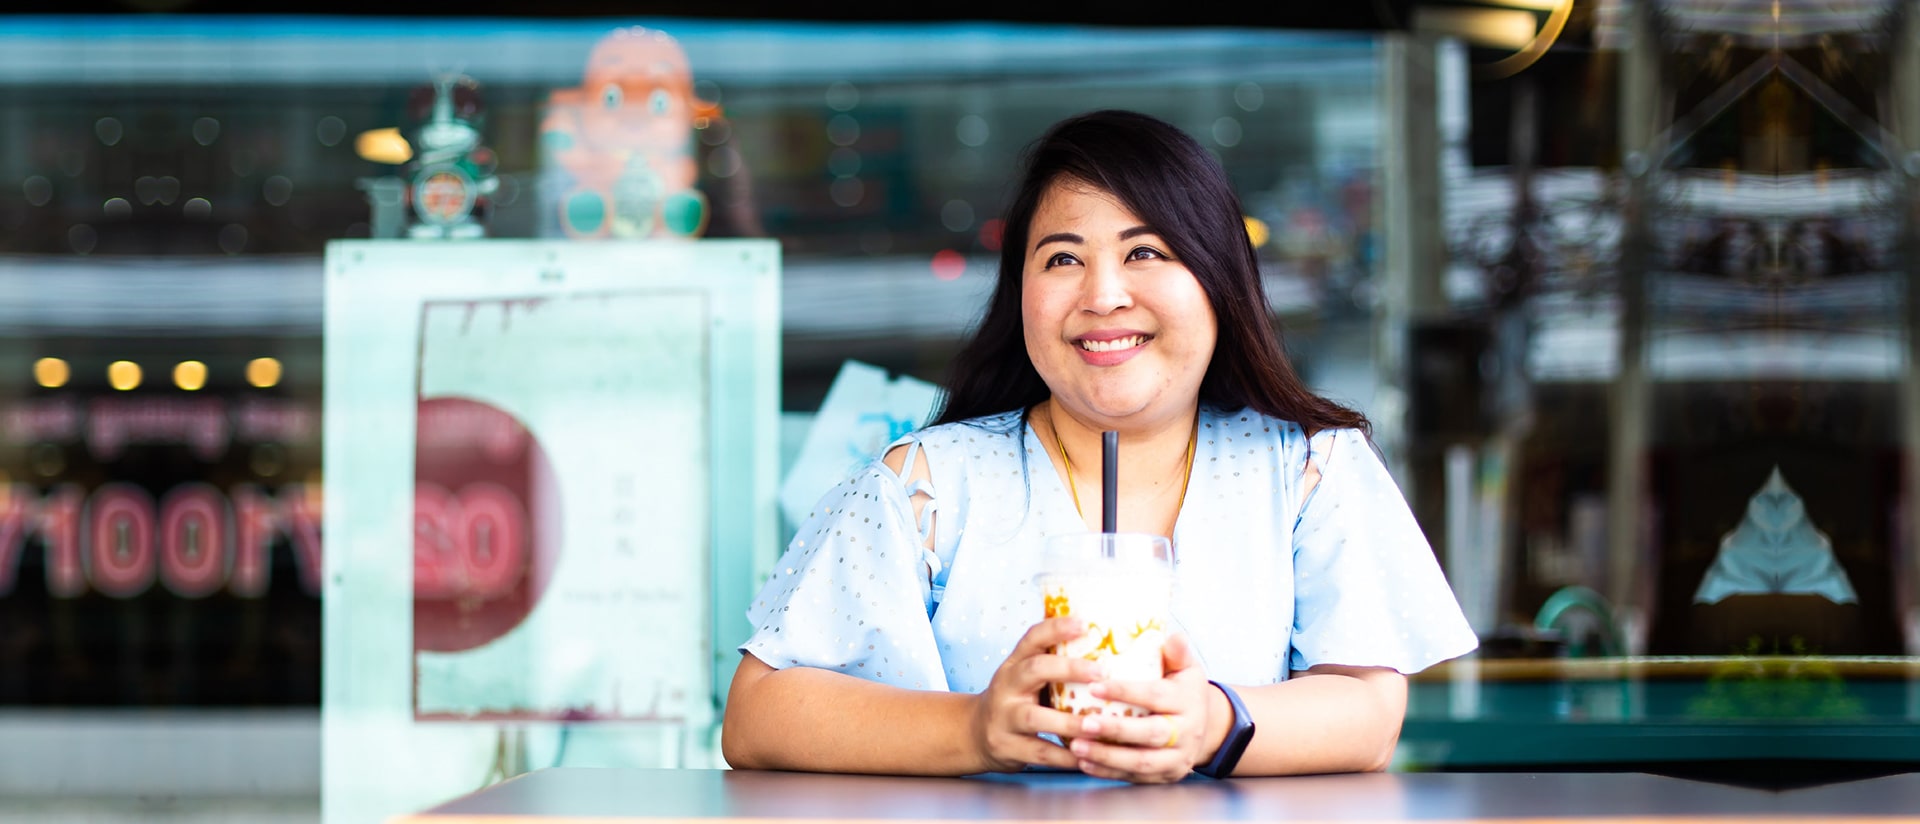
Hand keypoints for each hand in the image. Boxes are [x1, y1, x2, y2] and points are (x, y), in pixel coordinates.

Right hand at [967, 616, 1106, 772]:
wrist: (975, 734)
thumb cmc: (1017, 701)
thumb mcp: (1026, 678)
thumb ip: (1054, 666)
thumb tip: (1108, 648)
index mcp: (1014, 664)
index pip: (1032, 638)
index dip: (1056, 628)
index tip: (1084, 624)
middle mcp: (1006, 686)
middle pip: (1034, 670)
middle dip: (1068, 669)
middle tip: (1102, 672)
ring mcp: (1003, 717)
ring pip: (1035, 717)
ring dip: (1069, 722)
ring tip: (1097, 725)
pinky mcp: (1005, 747)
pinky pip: (1038, 752)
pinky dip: (1063, 756)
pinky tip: (1085, 757)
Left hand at [1066, 632, 1211, 783]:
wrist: (1207, 727)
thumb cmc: (1183, 690)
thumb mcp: (1187, 668)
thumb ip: (1177, 653)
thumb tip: (1174, 636)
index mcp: (1187, 701)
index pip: (1155, 696)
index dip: (1125, 692)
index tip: (1094, 686)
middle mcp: (1186, 732)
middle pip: (1150, 734)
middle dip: (1115, 730)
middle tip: (1083, 724)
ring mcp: (1178, 758)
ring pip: (1142, 762)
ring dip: (1106, 757)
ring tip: (1076, 747)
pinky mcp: (1166, 776)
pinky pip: (1135, 778)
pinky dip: (1108, 772)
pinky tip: (1084, 763)